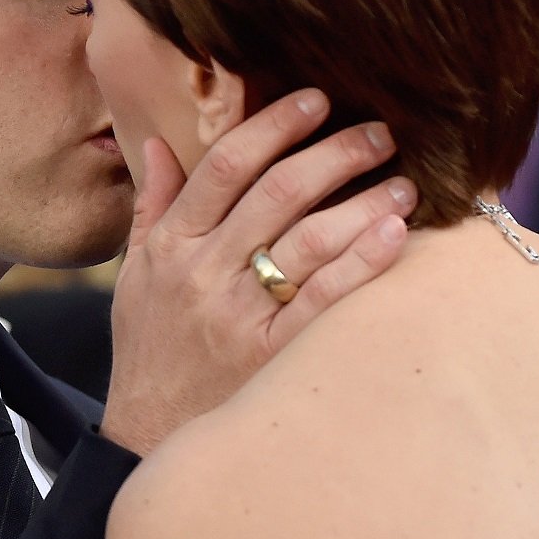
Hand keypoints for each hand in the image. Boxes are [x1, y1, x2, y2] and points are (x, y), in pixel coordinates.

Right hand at [98, 90, 415, 453]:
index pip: (225, 166)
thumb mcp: (134, 277)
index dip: (274, 125)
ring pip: (308, 240)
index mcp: (173, 245)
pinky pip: (324, 298)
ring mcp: (239, 316)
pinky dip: (362, 261)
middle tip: (380, 131)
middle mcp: (204, 274)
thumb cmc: (150, 351)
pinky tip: (395, 232)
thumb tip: (160, 143)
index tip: (316, 99)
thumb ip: (150, 207)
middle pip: (278, 193)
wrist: (149, 438)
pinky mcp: (271, 356)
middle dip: (335, 153)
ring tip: (404, 180)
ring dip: (362, 200)